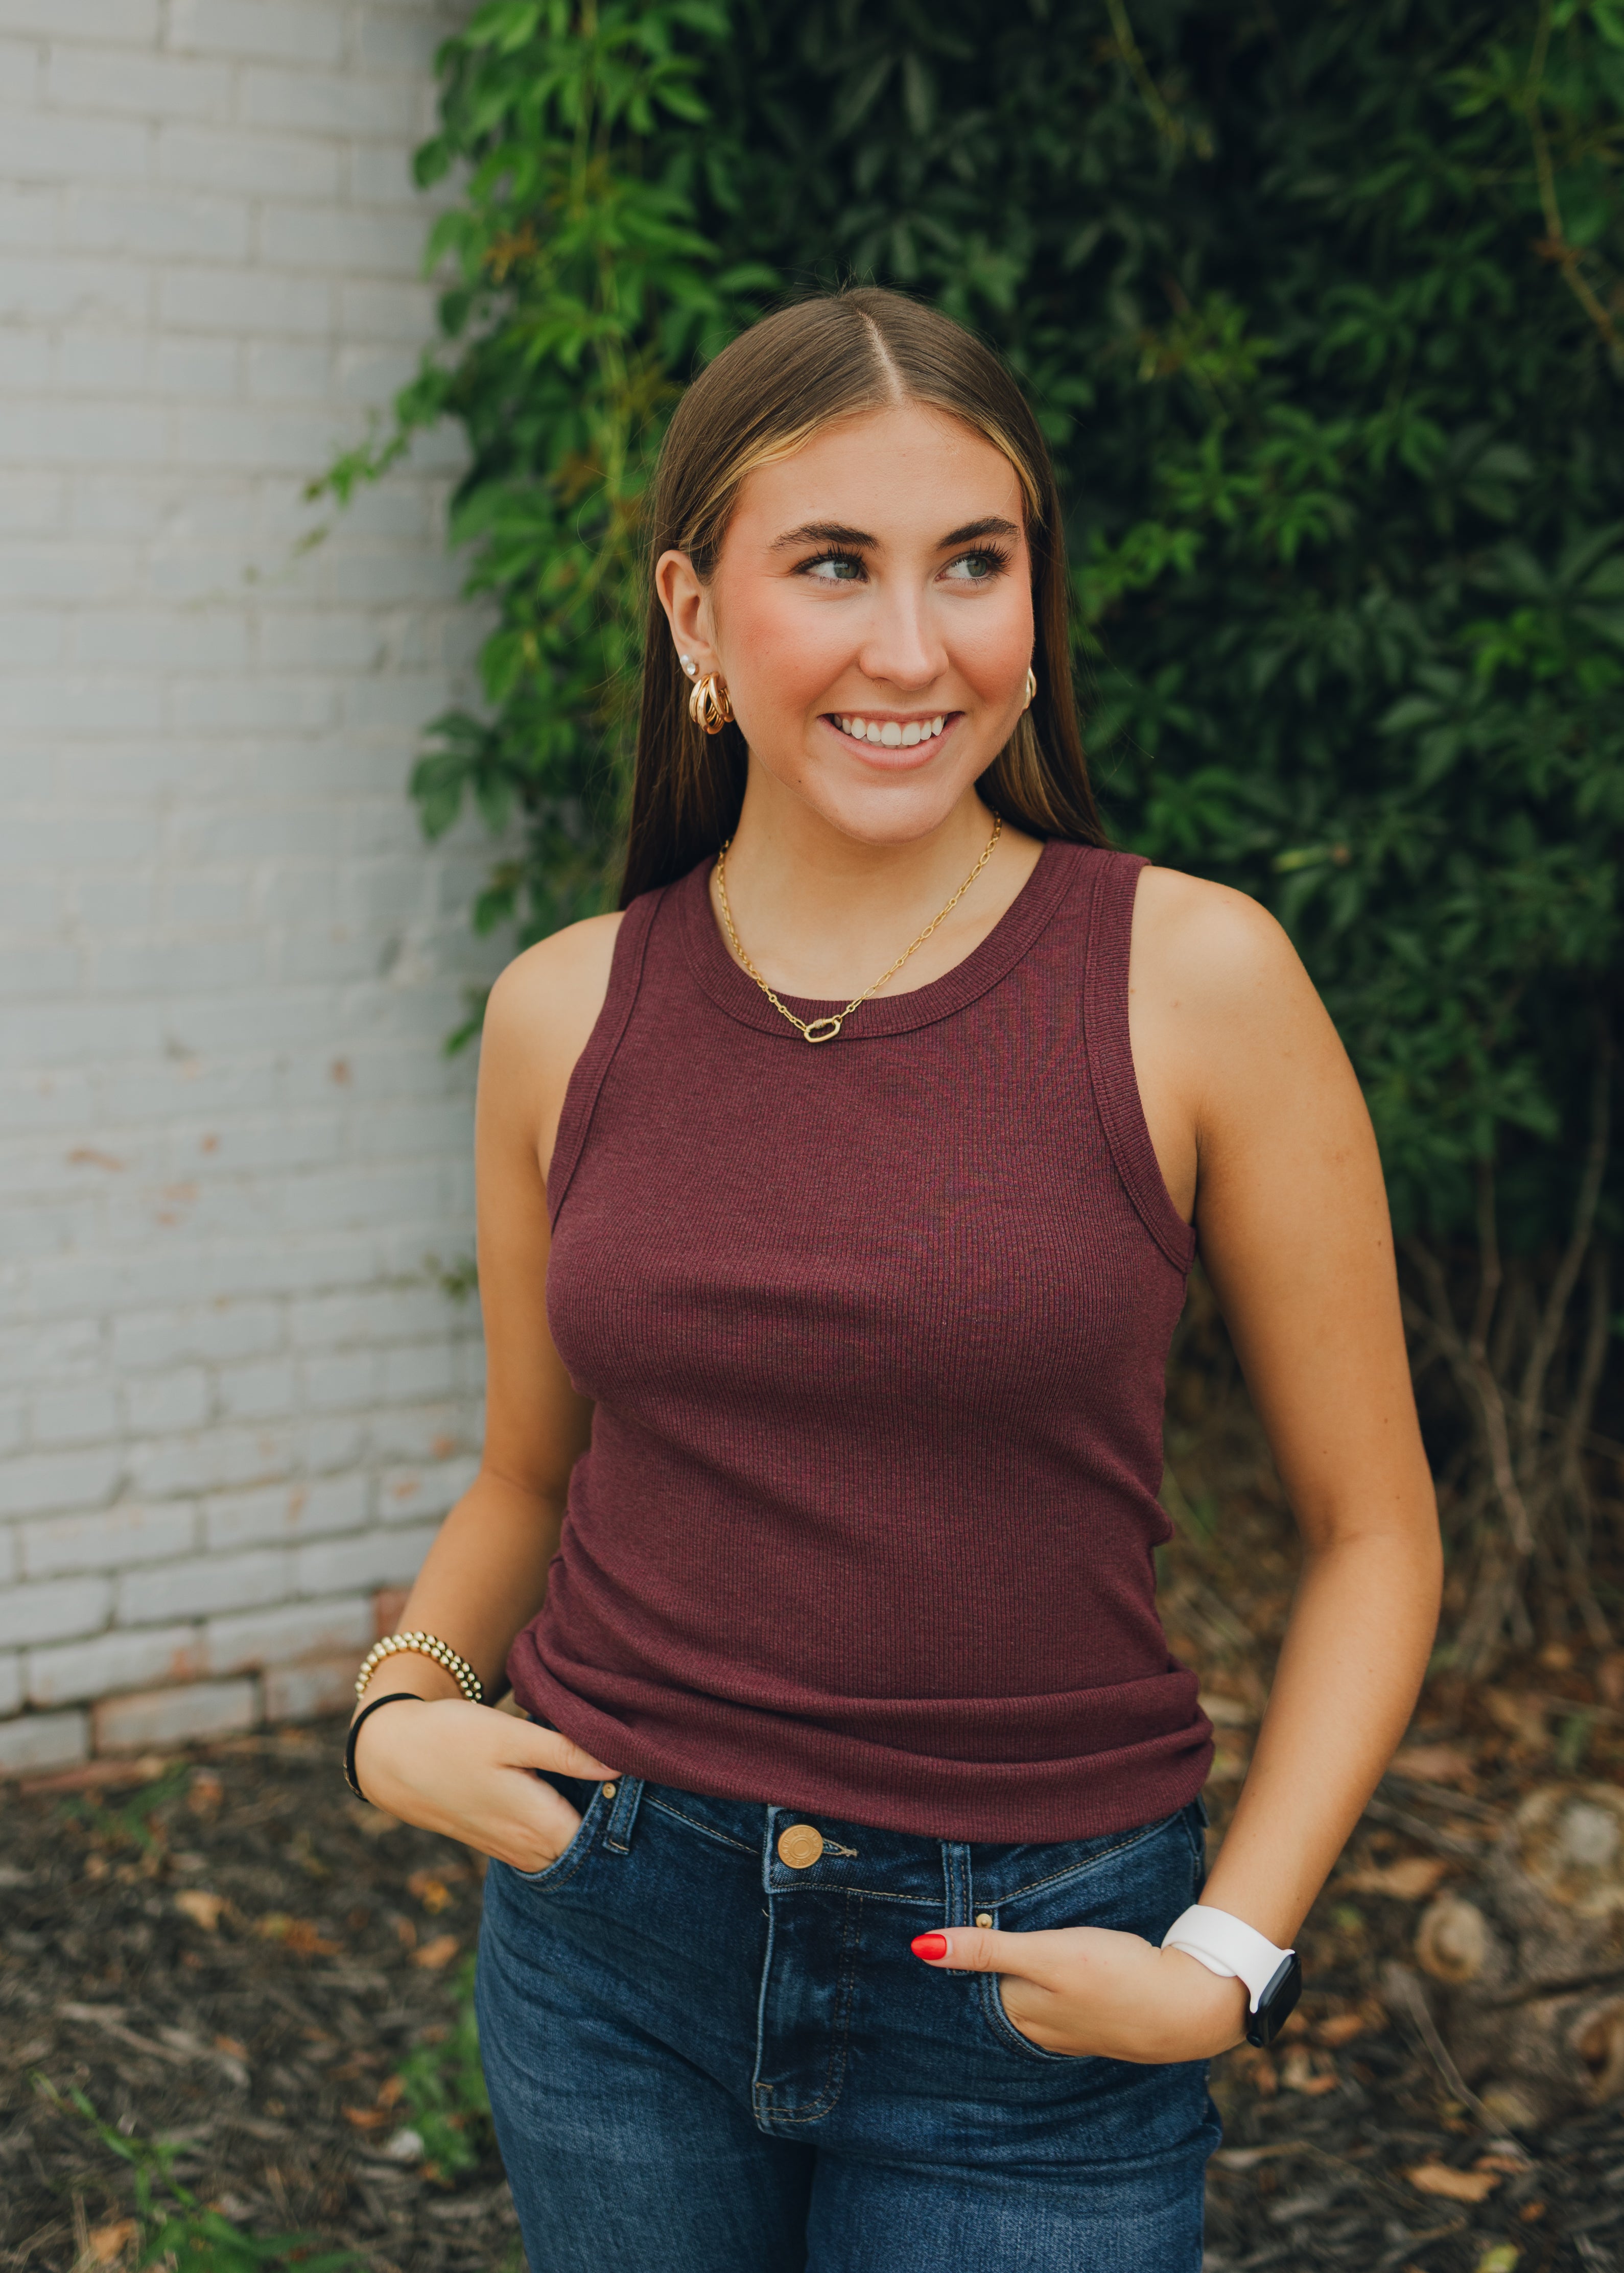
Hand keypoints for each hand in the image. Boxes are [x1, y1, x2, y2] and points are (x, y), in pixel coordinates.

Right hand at [351, 1697, 618, 1873]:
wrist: (391, 1757)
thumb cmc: (450, 1738)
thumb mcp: (510, 1736)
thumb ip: (566, 1752)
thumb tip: (621, 1764)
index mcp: (539, 1826)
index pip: (605, 1841)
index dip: (630, 1815)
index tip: (647, 1782)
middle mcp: (529, 1849)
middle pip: (590, 1850)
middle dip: (614, 1823)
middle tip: (638, 1780)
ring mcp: (512, 1849)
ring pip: (567, 1849)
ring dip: (588, 1824)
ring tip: (608, 1785)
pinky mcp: (500, 1841)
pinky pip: (546, 1843)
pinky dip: (563, 1824)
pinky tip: (571, 1792)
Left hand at [912, 1921, 1250, 2062]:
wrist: (1185, 2006)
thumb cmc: (1114, 1976)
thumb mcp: (1046, 1954)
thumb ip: (986, 1949)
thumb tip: (920, 1947)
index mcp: (1019, 2011)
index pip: (971, 1982)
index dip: (958, 1953)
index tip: (940, 1929)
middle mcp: (1037, 2027)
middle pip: (994, 1994)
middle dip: (979, 1969)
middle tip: (961, 1934)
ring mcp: (1067, 2030)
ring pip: (1023, 2000)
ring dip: (1011, 1978)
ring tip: (998, 1950)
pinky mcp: (1094, 2021)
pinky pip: (1053, 2005)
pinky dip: (1042, 1988)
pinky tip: (1049, 1976)